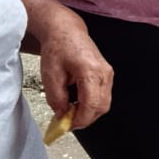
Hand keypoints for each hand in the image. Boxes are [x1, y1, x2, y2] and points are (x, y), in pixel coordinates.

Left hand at [38, 14, 112, 129]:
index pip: (92, 104)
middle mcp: (104, 72)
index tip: (68, 126)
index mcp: (90, 71)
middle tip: (68, 122)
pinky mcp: (106, 74)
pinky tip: (78, 102)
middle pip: (102, 106)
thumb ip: (56, 98)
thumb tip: (63, 114)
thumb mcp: (50, 75)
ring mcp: (108, 73)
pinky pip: (103, 95)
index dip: (81, 120)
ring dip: (89, 112)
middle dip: (86, 118)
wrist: (66, 31)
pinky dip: (92, 104)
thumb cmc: (58, 48)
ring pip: (104, 103)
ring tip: (71, 111)